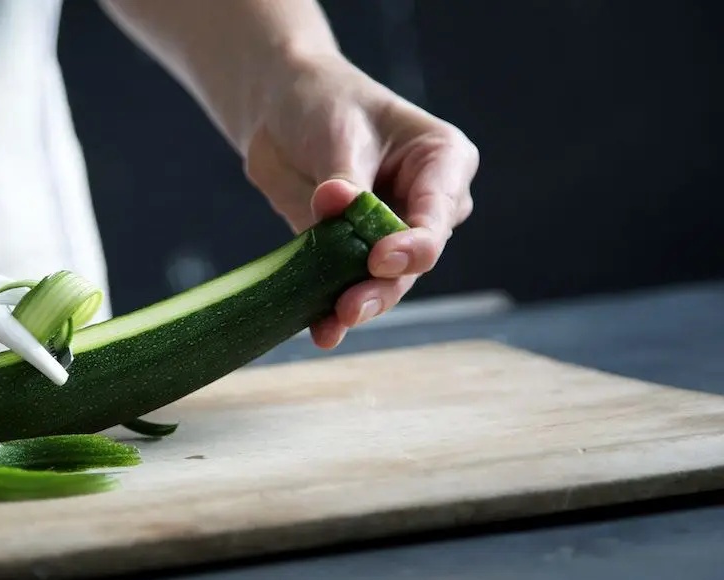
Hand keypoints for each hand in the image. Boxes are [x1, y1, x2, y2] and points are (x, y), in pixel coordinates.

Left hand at [244, 51, 478, 348]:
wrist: (280, 110)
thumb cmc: (325, 105)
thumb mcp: (338, 132)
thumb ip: (343, 176)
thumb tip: (335, 203)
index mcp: (444, 162)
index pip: (437, 213)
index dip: (414, 244)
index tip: (380, 258)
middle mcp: (427, 205)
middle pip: (414, 258)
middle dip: (383, 286)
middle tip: (351, 306)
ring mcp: (391, 234)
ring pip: (384, 281)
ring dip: (359, 304)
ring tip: (332, 323)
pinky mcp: (350, 255)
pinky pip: (346, 286)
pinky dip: (331, 309)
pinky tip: (321, 331)